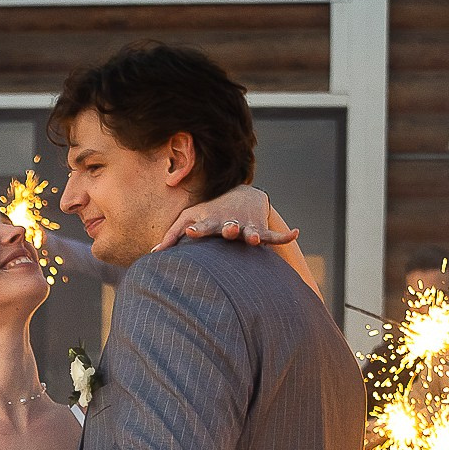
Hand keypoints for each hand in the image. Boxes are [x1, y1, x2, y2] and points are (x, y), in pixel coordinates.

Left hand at [158, 185, 297, 250]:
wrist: (239, 196)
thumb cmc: (208, 213)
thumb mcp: (190, 219)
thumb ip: (172, 236)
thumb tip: (152, 253)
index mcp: (210, 222)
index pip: (201, 226)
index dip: (196, 230)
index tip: (190, 232)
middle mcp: (228, 223)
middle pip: (228, 228)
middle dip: (228, 230)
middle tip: (228, 231)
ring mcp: (245, 226)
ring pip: (250, 231)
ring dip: (253, 234)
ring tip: (254, 238)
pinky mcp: (260, 230)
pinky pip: (273, 235)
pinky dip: (284, 236)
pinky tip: (296, 233)